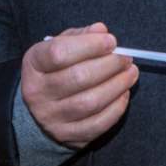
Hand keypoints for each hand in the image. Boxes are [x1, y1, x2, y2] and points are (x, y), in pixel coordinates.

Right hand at [20, 22, 137, 148]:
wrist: (41, 106)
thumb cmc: (58, 69)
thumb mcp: (62, 46)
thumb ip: (81, 36)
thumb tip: (101, 30)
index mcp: (34, 64)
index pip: (59, 53)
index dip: (90, 45)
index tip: (111, 41)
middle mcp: (37, 93)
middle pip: (78, 77)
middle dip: (110, 65)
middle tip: (126, 58)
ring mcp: (50, 117)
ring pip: (90, 102)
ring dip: (117, 85)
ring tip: (131, 73)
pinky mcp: (66, 135)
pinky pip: (97, 124)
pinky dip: (116, 108)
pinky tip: (123, 94)